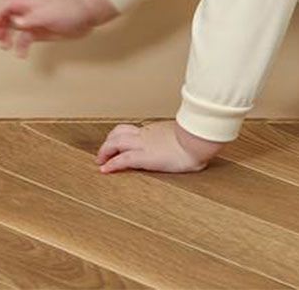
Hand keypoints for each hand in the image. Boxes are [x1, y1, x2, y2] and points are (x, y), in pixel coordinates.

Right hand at [0, 0, 93, 57]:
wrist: (88, 14)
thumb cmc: (71, 9)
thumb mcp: (50, 13)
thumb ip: (32, 18)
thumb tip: (17, 23)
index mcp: (31, 2)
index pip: (8, 4)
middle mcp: (31, 11)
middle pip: (7, 16)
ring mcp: (36, 22)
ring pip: (15, 29)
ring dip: (7, 37)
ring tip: (5, 46)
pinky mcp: (41, 32)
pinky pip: (26, 39)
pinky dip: (21, 46)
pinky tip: (21, 54)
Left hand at [96, 120, 216, 173]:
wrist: (198, 139)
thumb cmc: (197, 139)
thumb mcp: (186, 136)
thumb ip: (181, 139)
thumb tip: (189, 144)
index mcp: (156, 129)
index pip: (134, 129)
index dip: (122, 135)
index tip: (119, 142)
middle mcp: (147, 134)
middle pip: (119, 132)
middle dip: (108, 142)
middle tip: (104, 152)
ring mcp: (144, 144)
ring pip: (115, 142)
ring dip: (104, 151)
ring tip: (100, 161)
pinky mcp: (144, 157)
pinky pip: (122, 159)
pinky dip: (111, 164)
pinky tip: (105, 170)